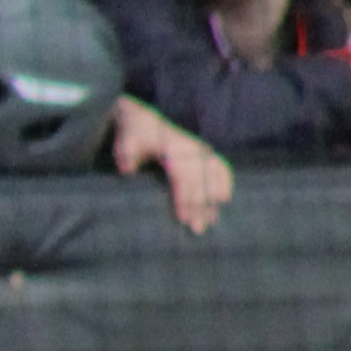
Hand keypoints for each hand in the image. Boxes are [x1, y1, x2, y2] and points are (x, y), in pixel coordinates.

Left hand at [109, 97, 232, 235]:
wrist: (142, 121)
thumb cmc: (132, 137)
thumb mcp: (124, 144)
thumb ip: (125, 156)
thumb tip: (127, 170)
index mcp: (171, 149)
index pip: (182, 178)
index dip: (184, 198)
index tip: (183, 218)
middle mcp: (189, 149)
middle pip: (199, 182)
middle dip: (200, 207)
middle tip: (198, 229)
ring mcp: (198, 149)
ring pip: (212, 176)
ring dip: (213, 198)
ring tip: (213, 221)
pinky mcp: (203, 151)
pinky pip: (219, 165)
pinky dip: (225, 180)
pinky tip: (225, 198)